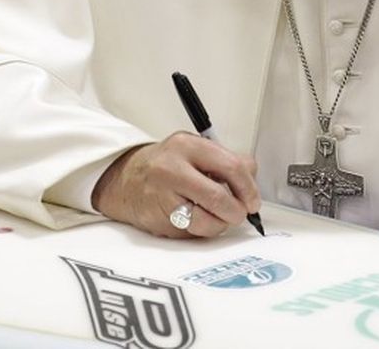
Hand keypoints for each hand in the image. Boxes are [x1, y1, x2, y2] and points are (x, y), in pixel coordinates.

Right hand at [92, 132, 259, 238]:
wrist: (125, 179)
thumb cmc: (165, 165)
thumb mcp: (194, 149)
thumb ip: (225, 160)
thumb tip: (251, 176)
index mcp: (187, 146)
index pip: (231, 167)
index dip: (248, 188)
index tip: (253, 199)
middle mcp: (173, 169)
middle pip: (219, 198)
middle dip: (237, 211)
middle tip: (241, 212)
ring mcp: (164, 196)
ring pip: (208, 222)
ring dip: (221, 224)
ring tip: (218, 216)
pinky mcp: (160, 220)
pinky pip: (193, 233)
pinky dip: (203, 230)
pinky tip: (197, 218)